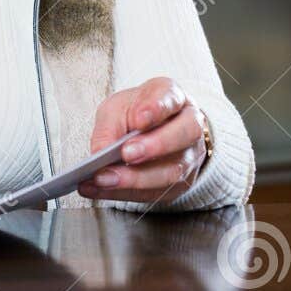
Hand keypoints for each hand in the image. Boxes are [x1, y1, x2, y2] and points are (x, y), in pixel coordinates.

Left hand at [77, 76, 207, 205]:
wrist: (151, 131)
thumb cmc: (134, 114)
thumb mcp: (116, 108)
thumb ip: (110, 125)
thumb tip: (100, 152)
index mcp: (173, 97)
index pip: (171, 98)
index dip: (156, 108)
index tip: (139, 119)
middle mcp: (189, 126)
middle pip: (182, 135)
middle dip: (153, 147)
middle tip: (126, 153)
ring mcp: (190, 156)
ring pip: (173, 171)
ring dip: (136, 178)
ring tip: (103, 178)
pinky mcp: (180, 183)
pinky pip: (156, 192)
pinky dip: (125, 192)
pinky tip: (100, 190)